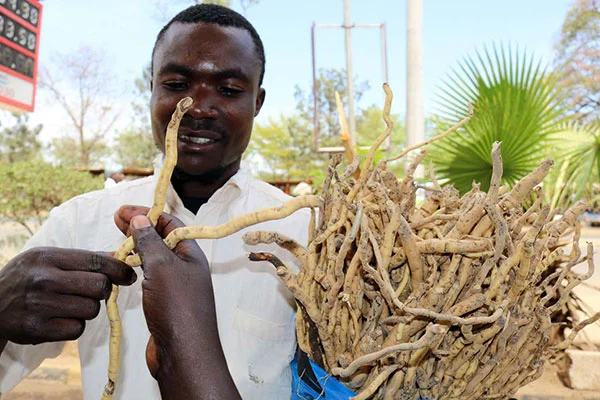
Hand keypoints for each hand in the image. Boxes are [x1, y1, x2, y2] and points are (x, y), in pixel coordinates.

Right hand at [0, 248, 135, 344]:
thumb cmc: (27, 278)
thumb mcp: (48, 258)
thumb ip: (84, 258)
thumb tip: (121, 256)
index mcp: (48, 257)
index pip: (96, 261)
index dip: (119, 269)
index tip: (130, 275)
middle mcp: (43, 279)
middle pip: (99, 286)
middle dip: (103, 290)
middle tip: (93, 291)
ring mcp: (39, 305)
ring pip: (91, 309)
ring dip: (88, 309)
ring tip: (72, 305)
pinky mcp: (37, 329)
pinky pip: (77, 329)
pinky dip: (75, 326)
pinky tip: (61, 319)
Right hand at [116, 205, 239, 398]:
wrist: (182, 352)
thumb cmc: (178, 307)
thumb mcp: (162, 267)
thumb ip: (150, 242)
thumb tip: (140, 218)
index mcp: (190, 254)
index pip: (170, 223)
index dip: (147, 214)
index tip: (123, 212)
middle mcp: (185, 267)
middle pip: (161, 239)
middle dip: (139, 228)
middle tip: (116, 221)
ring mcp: (175, 285)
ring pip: (154, 258)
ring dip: (136, 248)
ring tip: (116, 242)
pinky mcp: (164, 301)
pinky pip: (149, 277)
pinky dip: (136, 268)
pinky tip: (122, 268)